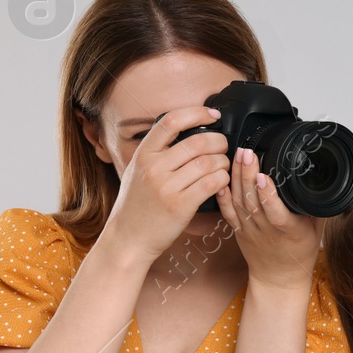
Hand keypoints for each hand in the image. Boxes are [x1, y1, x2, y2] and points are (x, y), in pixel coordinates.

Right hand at [99, 106, 231, 265]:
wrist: (127, 239)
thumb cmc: (137, 205)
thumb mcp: (137, 171)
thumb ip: (158, 153)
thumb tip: (188, 131)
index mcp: (143, 155)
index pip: (171, 121)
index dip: (197, 113)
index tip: (213, 114)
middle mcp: (153, 168)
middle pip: (198, 141)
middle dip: (220, 141)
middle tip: (224, 146)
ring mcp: (166, 187)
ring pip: (209, 162)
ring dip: (224, 162)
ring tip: (223, 167)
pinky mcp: (181, 205)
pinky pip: (212, 183)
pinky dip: (223, 180)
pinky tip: (221, 181)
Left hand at [215, 144, 324, 291]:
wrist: (279, 279)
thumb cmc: (300, 253)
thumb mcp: (318, 230)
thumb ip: (318, 206)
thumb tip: (325, 179)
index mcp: (290, 231)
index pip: (276, 212)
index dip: (268, 194)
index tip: (263, 175)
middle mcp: (267, 231)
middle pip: (253, 201)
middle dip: (248, 174)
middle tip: (248, 152)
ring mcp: (250, 231)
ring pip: (239, 202)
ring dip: (237, 178)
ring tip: (238, 156)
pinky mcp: (238, 231)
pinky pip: (228, 213)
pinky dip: (223, 197)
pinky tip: (221, 181)